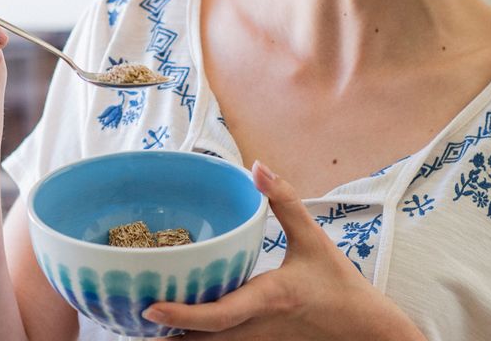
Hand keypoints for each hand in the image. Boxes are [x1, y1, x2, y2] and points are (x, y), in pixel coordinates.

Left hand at [142, 162, 425, 340]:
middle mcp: (254, 327)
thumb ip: (284, 201)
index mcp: (266, 298)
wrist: (364, 332)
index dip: (182, 314)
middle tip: (126, 313)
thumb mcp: (314, 239)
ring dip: (176, 338)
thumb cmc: (340, 287)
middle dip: (164, 334)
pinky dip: (195, 337)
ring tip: (141, 319)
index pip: (217, 315)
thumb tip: (257, 166)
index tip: (148, 309)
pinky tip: (175, 324)